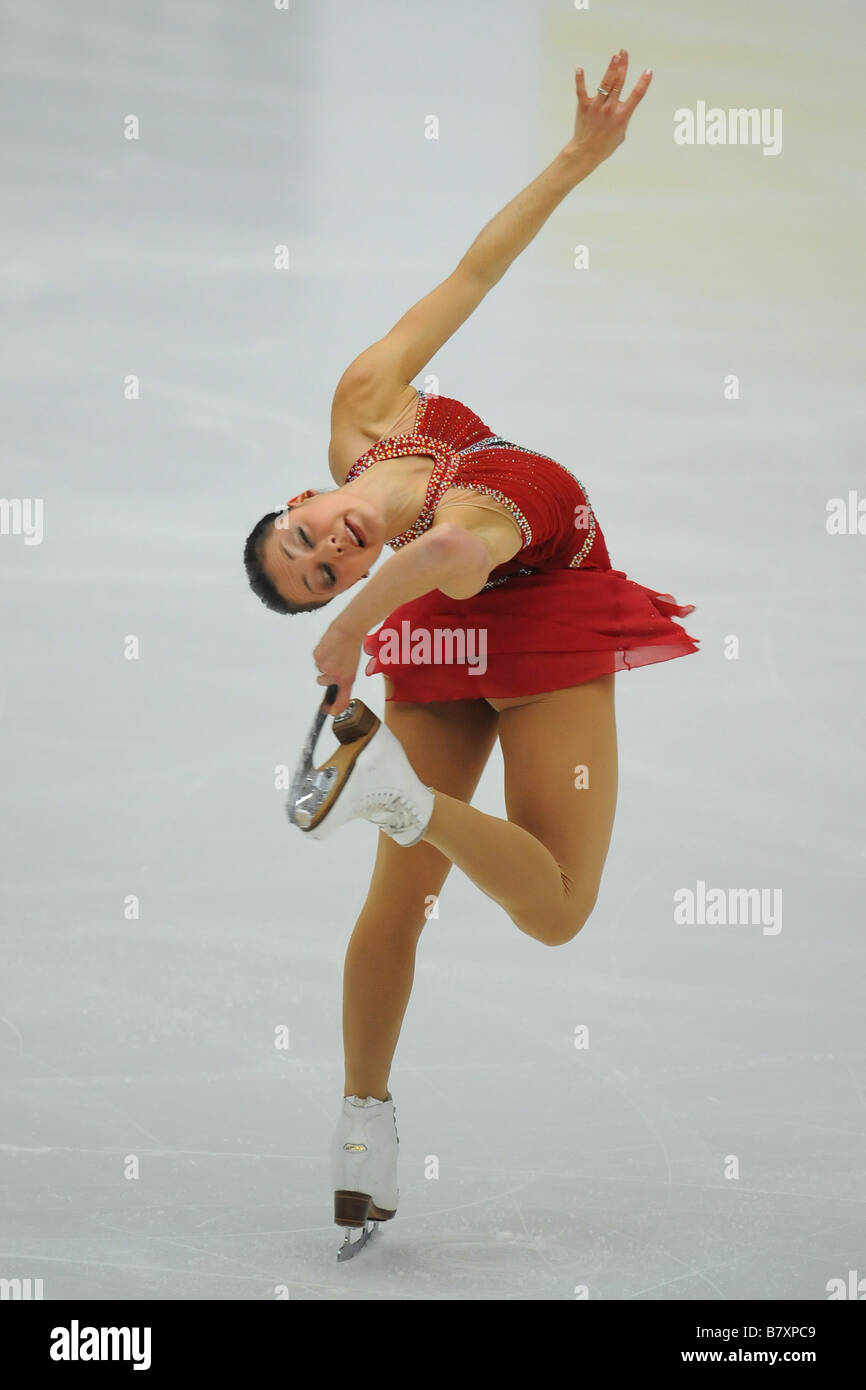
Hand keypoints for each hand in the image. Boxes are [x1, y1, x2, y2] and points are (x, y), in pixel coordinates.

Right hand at [312, 619, 363, 715]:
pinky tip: (329, 648)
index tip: (327, 709)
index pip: (339, 701)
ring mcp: (325, 666)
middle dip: (327, 674)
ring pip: (319, 669)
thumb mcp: (352, 671)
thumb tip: (336, 705)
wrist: (349, 630)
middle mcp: (335, 675)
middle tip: (336, 663)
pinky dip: (321, 655)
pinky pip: (316, 660)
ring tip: (334, 653)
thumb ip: (344, 689)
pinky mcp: (317, 656)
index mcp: (347, 679)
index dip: (332, 708)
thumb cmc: (352, 648)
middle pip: (323, 682)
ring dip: (325, 663)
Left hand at [567, 50, 651, 169]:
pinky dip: (580, 80)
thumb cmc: (606, 145)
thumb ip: (623, 116)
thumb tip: (624, 106)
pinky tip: (579, 69)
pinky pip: (581, 91)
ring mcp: (597, 107)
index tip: (649, 71)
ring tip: (614, 56)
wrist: (586, 152)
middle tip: (624, 52)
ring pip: (605, 83)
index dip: (643, 83)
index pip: (636, 96)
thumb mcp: (621, 133)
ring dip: (610, 68)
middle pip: (619, 83)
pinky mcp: (584, 107)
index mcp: (622, 115)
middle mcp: (610, 109)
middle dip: (623, 66)